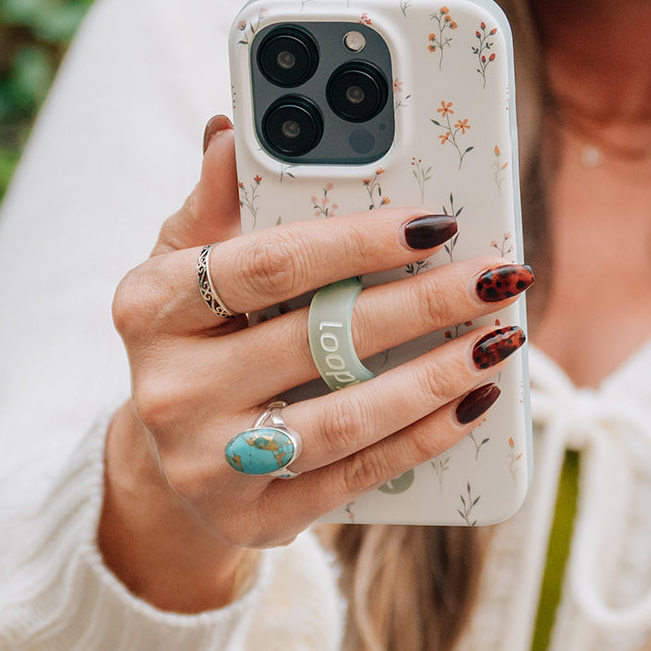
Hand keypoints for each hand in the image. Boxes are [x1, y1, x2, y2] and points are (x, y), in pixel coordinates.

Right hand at [100, 117, 529, 611]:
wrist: (167, 464)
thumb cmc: (193, 338)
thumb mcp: (183, 265)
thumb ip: (213, 205)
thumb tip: (229, 133)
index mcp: (151, 308)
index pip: (266, 265)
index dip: (356, 243)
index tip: (433, 222)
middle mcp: (170, 389)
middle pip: (319, 339)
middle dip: (423, 304)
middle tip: (495, 277)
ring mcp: (208, 464)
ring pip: (346, 417)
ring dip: (437, 376)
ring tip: (500, 339)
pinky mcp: (256, 518)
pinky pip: (356, 475)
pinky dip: (424, 437)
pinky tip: (472, 402)